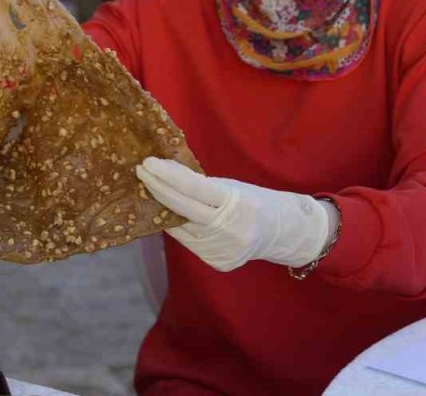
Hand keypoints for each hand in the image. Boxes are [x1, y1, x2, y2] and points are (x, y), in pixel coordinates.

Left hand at [135, 157, 336, 271]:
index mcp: (236, 204)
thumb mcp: (233, 188)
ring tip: (152, 189)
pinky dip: (179, 227)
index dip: (168, 176)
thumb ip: (203, 188)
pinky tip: (171, 214)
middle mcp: (229, 230)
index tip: (148, 163)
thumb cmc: (255, 202)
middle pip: (182, 209)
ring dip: (163, 208)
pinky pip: (189, 242)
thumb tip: (164, 177)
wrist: (284, 233)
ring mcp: (222, 250)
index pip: (194, 188)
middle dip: (158, 189)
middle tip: (141, 171)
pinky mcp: (218, 262)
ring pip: (180, 228)